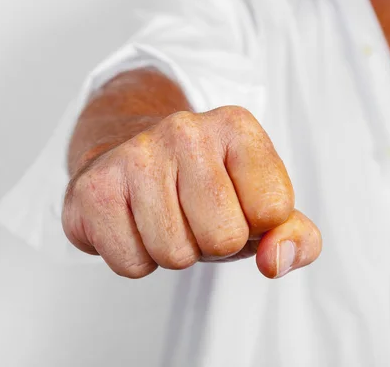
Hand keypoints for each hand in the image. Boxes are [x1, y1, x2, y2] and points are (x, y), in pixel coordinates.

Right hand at [63, 106, 321, 278]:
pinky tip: (130, 222)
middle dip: (210, 243)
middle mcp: (185, 129)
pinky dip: (134, 258)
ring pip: (175, 255)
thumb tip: (275, 262)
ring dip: (171, 251)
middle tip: (192, 216)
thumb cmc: (200, 188)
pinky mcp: (94, 188)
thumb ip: (296, 236)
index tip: (233, 204)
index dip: (253, 224)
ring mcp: (135, 155)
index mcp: (236, 126)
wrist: (124, 154)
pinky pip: (132, 264)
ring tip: (161, 217)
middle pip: (223, 237)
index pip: (273, 211)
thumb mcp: (260, 205)